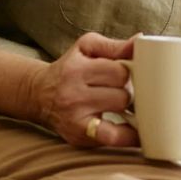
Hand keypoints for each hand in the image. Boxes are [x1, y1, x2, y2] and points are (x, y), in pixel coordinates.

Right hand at [25, 32, 136, 148]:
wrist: (39, 94)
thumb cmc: (70, 68)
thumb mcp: (86, 48)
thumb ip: (114, 45)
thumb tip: (141, 40)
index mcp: (76, 70)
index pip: (120, 72)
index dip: (130, 73)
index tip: (127, 74)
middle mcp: (72, 95)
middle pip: (122, 95)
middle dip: (127, 92)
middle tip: (121, 90)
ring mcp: (75, 118)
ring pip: (121, 114)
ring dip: (128, 110)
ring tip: (120, 105)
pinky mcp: (80, 136)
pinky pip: (114, 138)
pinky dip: (129, 136)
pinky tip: (136, 131)